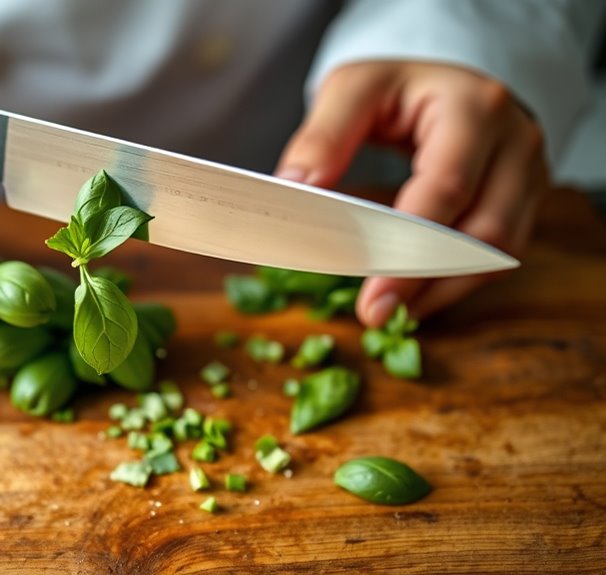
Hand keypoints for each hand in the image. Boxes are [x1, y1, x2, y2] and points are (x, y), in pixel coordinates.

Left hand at [276, 61, 548, 326]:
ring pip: (497, 254)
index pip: (447, 187)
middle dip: (425, 280)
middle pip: (484, 230)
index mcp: (474, 106)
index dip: (409, 247)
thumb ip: (323, 135)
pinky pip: (496, 258)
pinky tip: (411, 298)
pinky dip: (452, 283)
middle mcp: (514, 141)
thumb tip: (296, 186)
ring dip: (440, 290)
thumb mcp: (352, 90)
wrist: (441, 85)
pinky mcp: (524, 202)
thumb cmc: (395, 89)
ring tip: (388, 311)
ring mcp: (528, 175)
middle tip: (373, 313)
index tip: (371, 294)